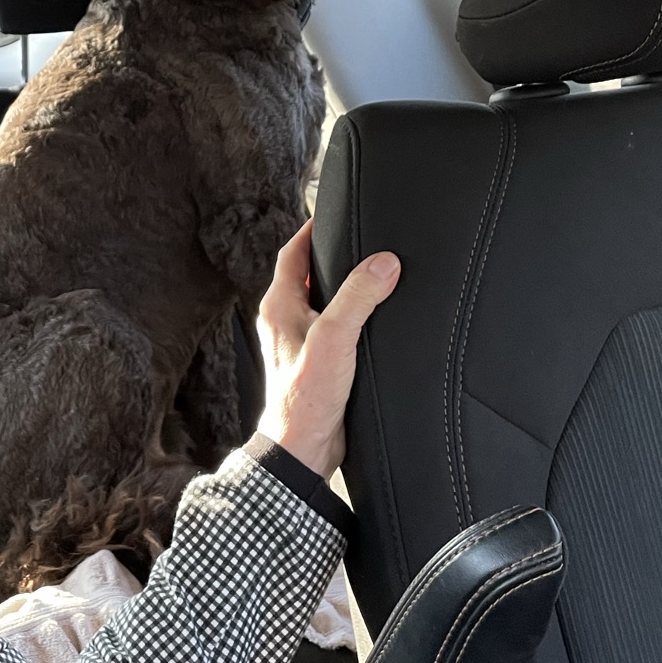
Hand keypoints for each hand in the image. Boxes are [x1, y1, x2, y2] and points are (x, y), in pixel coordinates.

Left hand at [256, 221, 399, 480]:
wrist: (302, 448)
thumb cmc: (305, 398)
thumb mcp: (335, 338)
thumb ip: (358, 297)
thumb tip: (383, 263)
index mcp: (279, 306)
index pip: (291, 253)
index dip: (310, 230)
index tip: (330, 213)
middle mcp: (285, 321)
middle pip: (306, 275)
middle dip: (332, 258)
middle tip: (359, 241)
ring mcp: (299, 343)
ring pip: (321, 303)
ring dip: (343, 290)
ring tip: (371, 276)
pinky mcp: (316, 364)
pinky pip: (333, 329)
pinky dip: (351, 318)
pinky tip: (373, 323)